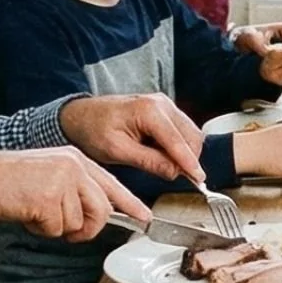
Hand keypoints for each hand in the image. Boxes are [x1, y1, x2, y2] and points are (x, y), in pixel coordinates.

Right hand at [0, 147, 151, 239]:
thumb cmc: (9, 182)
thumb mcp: (49, 176)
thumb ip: (75, 189)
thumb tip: (100, 213)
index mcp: (75, 158)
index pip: (111, 184)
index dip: (130, 203)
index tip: (144, 216)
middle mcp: (74, 166)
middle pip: (101, 210)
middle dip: (87, 228)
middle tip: (68, 231)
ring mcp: (62, 180)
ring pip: (80, 222)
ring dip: (59, 227)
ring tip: (37, 212)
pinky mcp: (49, 197)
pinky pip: (57, 229)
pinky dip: (42, 229)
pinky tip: (28, 213)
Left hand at [61, 92, 205, 184]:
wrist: (82, 116)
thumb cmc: (94, 129)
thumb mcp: (117, 151)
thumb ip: (148, 161)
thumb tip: (174, 172)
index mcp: (149, 110)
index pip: (177, 141)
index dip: (189, 162)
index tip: (198, 179)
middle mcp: (161, 103)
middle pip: (190, 136)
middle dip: (188, 159)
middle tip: (175, 176)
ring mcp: (165, 105)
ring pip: (190, 134)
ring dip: (185, 153)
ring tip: (163, 165)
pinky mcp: (165, 110)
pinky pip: (182, 131)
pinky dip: (179, 146)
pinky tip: (162, 155)